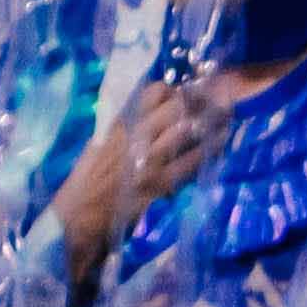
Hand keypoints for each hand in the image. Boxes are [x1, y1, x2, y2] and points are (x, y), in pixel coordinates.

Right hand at [62, 71, 236, 275]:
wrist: (79, 214)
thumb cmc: (88, 181)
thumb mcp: (100, 144)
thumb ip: (123, 128)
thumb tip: (148, 114)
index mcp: (120, 123)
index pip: (153, 93)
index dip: (174, 92)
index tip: (187, 94)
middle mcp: (136, 136)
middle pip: (176, 108)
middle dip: (200, 102)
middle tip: (217, 102)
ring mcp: (149, 159)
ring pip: (187, 131)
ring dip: (211, 123)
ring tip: (227, 118)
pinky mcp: (159, 182)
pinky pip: (191, 163)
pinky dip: (208, 152)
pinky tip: (221, 146)